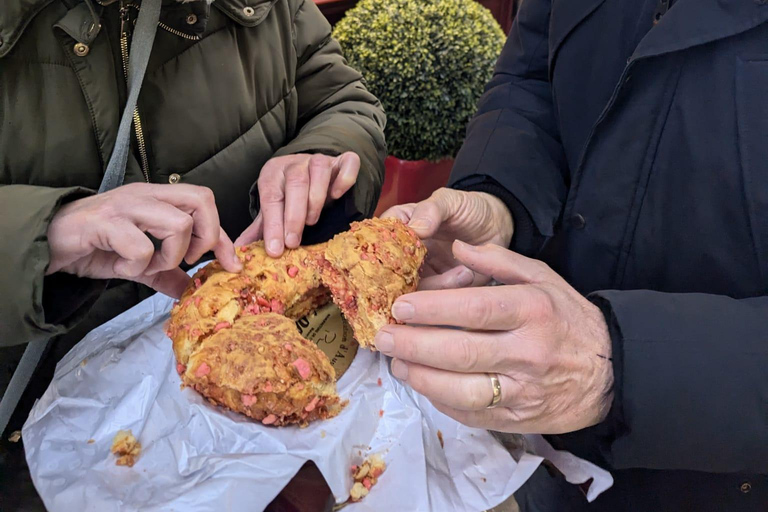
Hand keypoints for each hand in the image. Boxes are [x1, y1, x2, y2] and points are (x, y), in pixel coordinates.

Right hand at [47, 183, 241, 298]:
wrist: (47, 243)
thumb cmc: (94, 245)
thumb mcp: (138, 263)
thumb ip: (166, 274)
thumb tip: (191, 291)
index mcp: (158, 199)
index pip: (206, 206)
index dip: (224, 238)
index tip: (231, 265)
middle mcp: (146, 195)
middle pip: (202, 200)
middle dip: (206, 237)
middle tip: (186, 260)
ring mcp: (126, 206)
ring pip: (178, 224)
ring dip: (169, 256)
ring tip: (145, 266)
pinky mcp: (106, 223)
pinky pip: (142, 246)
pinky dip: (136, 265)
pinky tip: (119, 266)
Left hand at [235, 152, 359, 255]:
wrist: (312, 171)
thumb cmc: (290, 195)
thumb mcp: (273, 209)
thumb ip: (260, 228)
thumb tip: (239, 250)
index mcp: (273, 173)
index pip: (271, 197)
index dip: (273, 224)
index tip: (275, 250)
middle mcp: (296, 163)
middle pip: (295, 183)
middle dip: (293, 216)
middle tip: (292, 243)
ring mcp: (320, 159)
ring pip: (319, 170)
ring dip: (316, 198)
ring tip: (312, 222)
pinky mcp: (342, 160)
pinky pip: (348, 162)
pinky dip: (345, 178)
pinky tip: (337, 195)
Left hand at [373, 241, 613, 434]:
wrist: (610, 372)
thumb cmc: (568, 319)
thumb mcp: (544, 277)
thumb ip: (499, 260)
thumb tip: (457, 247)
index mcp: (533, 310)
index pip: (476, 310)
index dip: (433, 308)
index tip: (400, 306)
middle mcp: (528, 352)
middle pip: (461, 351)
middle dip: (414, 344)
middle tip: (384, 336)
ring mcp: (523, 391)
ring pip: (462, 390)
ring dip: (421, 377)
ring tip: (397, 363)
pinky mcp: (517, 420)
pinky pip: (471, 414)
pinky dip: (440, 400)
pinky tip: (422, 383)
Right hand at [381, 188, 513, 290]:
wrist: (497, 224)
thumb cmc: (467, 208)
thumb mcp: (448, 200)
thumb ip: (430, 210)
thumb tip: (415, 229)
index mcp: (400, 230)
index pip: (378, 241)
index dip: (381, 250)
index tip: (398, 254)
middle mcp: (405, 255)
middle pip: (391, 274)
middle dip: (407, 278)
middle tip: (428, 273)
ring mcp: (422, 274)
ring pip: (413, 290)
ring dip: (436, 285)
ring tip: (462, 272)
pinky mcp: (440, 289)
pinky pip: (436, 299)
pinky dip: (450, 291)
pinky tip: (466, 274)